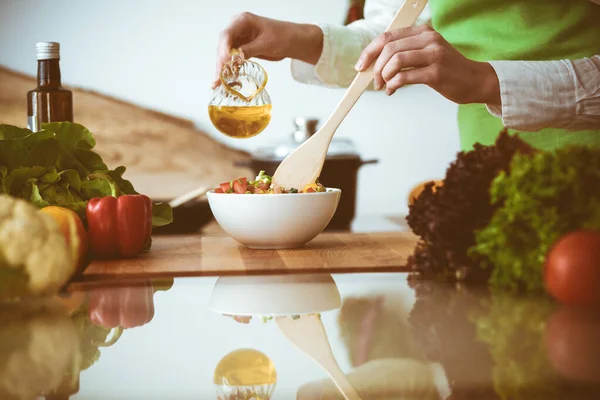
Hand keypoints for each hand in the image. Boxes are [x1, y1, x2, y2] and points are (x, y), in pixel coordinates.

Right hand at [214, 12, 322, 88]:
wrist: (292, 41)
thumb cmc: (283, 36)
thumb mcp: (266, 43)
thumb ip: (250, 49)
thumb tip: (236, 56)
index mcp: (242, 21)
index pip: (227, 35)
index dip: (223, 49)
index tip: (224, 62)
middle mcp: (237, 29)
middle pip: (223, 46)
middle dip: (220, 63)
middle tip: (218, 79)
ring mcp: (239, 38)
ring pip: (225, 54)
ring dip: (222, 68)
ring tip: (218, 83)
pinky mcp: (242, 48)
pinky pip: (232, 59)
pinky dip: (230, 69)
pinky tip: (226, 80)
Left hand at [355, 25, 500, 104]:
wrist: (475, 80)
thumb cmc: (446, 70)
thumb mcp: (426, 54)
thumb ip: (404, 54)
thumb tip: (374, 65)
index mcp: (423, 32)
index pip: (387, 36)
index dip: (369, 51)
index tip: (361, 66)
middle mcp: (428, 39)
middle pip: (389, 49)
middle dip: (376, 67)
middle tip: (375, 82)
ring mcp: (434, 55)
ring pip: (395, 61)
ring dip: (384, 76)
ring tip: (384, 86)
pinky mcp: (436, 72)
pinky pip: (405, 77)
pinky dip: (393, 85)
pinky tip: (392, 91)